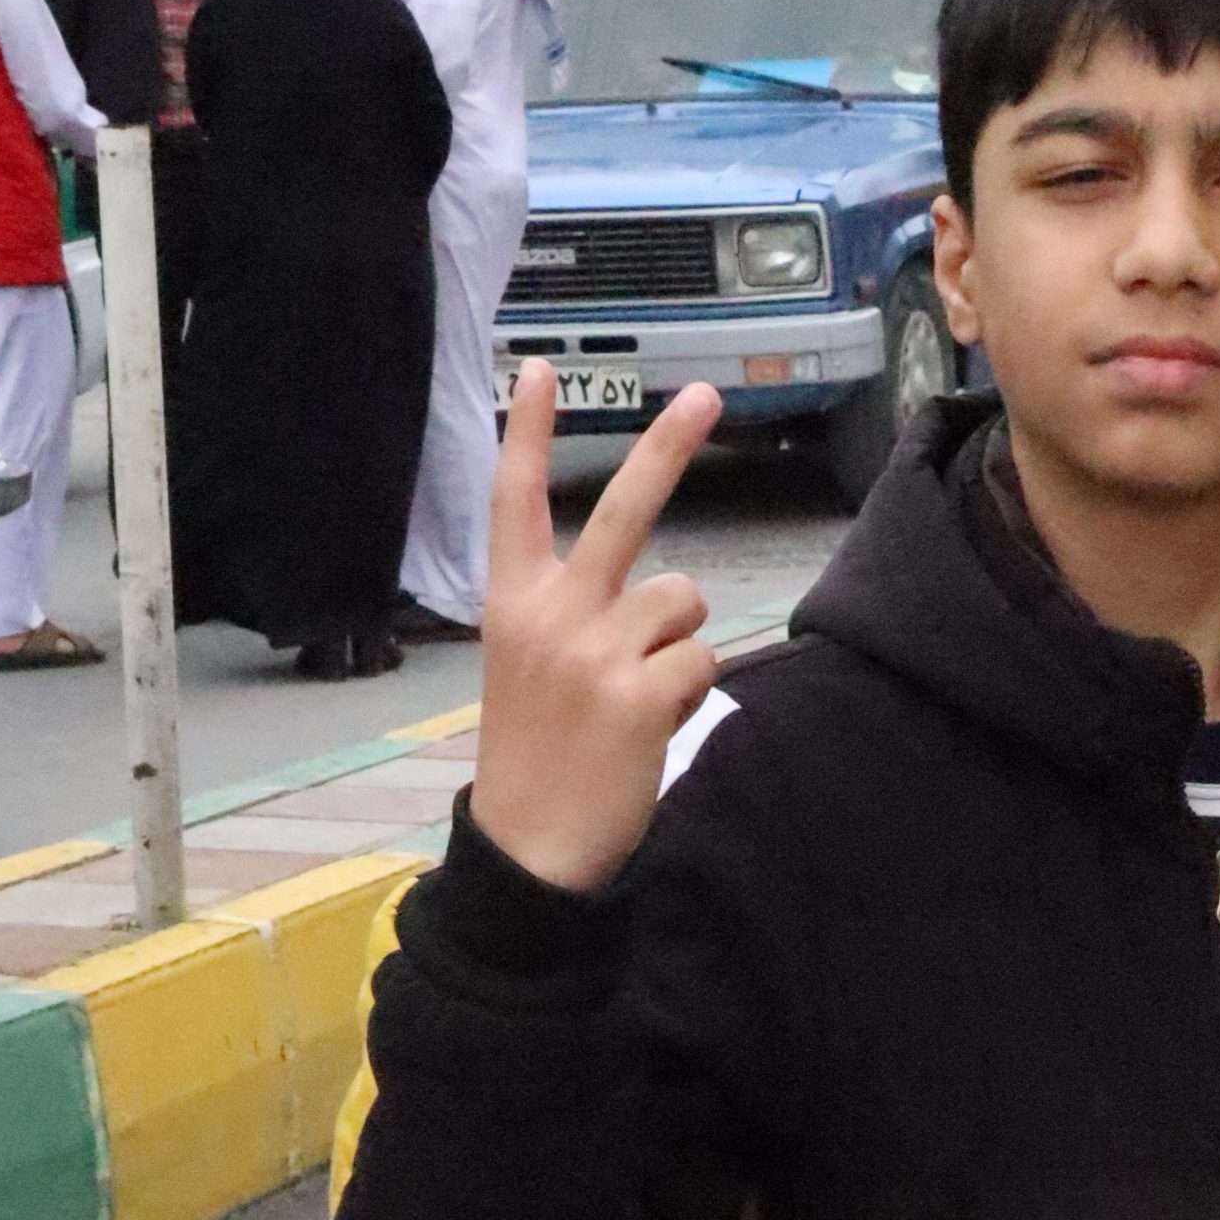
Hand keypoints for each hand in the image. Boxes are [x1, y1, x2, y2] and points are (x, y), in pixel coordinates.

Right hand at [469, 365, 725, 891]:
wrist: (529, 849)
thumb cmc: (536, 757)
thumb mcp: (524, 670)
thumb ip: (571, 617)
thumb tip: (659, 597)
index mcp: (512, 605)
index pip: (516, 503)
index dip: (529, 434)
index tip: (540, 370)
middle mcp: (552, 614)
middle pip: (624, 511)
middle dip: (669, 446)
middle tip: (707, 395)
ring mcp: (597, 651)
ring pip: (684, 600)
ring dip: (678, 643)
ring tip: (635, 697)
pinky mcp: (641, 693)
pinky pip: (701, 660)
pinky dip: (689, 692)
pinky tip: (648, 728)